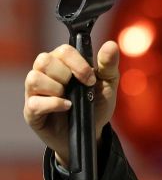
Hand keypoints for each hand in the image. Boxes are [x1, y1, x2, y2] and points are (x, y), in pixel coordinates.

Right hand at [23, 41, 119, 166]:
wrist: (91, 134)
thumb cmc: (95, 106)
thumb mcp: (107, 86)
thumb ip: (108, 65)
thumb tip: (111, 44)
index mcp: (62, 63)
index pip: (63, 50)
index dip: (77, 63)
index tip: (90, 79)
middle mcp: (45, 74)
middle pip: (44, 60)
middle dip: (65, 74)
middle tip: (78, 88)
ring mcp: (35, 92)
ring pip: (33, 78)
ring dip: (55, 88)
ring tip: (69, 99)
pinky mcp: (32, 111)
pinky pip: (34, 102)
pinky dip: (53, 104)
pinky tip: (67, 107)